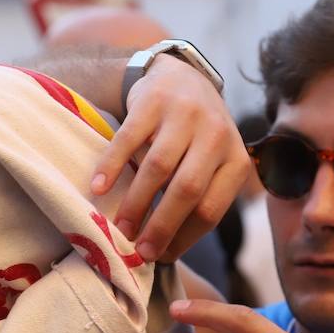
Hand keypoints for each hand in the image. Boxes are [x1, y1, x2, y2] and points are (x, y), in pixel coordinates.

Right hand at [93, 56, 249, 263]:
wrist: (180, 76)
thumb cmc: (194, 135)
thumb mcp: (212, 164)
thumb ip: (198, 198)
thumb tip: (166, 251)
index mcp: (235, 160)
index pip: (211, 210)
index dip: (184, 238)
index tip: (161, 257)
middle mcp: (216, 135)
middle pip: (187, 191)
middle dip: (161, 226)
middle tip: (139, 250)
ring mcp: (185, 115)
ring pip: (159, 168)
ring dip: (136, 203)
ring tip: (120, 227)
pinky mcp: (155, 101)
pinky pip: (128, 140)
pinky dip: (111, 167)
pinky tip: (98, 188)